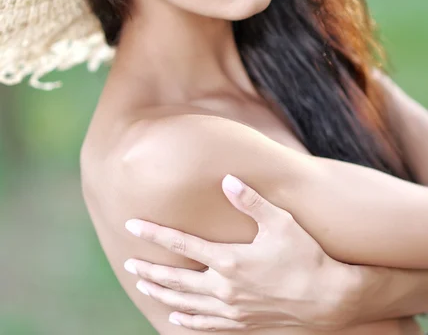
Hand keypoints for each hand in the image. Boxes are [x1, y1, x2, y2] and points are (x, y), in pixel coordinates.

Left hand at [124, 174, 359, 330]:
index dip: (154, 234)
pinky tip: (175, 317)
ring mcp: (232, 310)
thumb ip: (251, 201)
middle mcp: (224, 288)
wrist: (330, 298)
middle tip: (129, 262)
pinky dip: (186, 321)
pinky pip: (206, 325)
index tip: (133, 225)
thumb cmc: (306, 256)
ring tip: (143, 285)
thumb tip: (227, 179)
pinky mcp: (243, 324)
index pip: (181, 245)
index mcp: (229, 260)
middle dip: (150, 269)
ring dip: (161, 293)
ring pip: (185, 303)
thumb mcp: (280, 222)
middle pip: (176, 279)